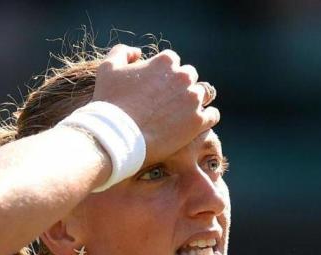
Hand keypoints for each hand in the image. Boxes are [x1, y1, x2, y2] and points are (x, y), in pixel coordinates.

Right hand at [92, 44, 219, 163]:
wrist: (118, 136)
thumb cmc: (111, 102)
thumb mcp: (108, 68)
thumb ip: (123, 52)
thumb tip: (138, 53)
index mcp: (165, 61)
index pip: (172, 61)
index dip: (164, 73)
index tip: (158, 86)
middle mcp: (183, 77)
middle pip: (189, 77)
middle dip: (180, 86)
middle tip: (169, 102)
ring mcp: (193, 99)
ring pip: (202, 95)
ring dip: (194, 101)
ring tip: (182, 114)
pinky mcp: (198, 121)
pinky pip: (212, 115)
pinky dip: (206, 118)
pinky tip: (196, 124)